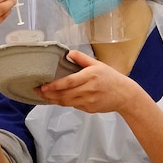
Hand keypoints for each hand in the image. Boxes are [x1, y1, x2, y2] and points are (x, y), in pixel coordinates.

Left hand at [34, 50, 148, 113]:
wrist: (124, 95)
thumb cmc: (110, 77)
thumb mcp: (98, 64)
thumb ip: (82, 58)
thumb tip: (68, 53)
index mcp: (90, 76)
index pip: (68, 82)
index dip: (54, 85)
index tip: (43, 86)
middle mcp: (89, 90)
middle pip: (64, 94)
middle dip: (49, 94)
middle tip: (37, 91)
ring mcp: (89, 101)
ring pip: (66, 102)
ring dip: (53, 100)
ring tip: (44, 96)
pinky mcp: (89, 109)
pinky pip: (73, 106)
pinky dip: (64, 103)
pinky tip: (57, 99)